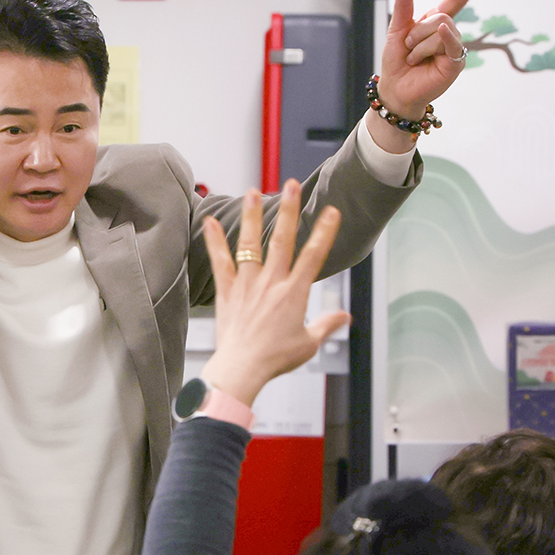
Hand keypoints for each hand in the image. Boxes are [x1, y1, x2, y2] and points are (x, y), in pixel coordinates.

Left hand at [198, 183, 350, 409]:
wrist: (242, 370)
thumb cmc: (275, 360)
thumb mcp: (308, 344)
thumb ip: (326, 325)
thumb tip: (345, 317)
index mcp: (294, 293)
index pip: (314, 256)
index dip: (324, 231)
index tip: (331, 211)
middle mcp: (271, 283)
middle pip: (282, 239)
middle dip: (289, 210)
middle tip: (292, 185)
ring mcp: (247, 285)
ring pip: (251, 244)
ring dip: (252, 216)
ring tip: (253, 191)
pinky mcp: (228, 292)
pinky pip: (220, 261)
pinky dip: (214, 241)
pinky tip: (209, 221)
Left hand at [374, 0, 484, 120]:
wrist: (394, 88)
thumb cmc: (396, 61)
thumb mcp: (397, 29)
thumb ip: (404, 4)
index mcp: (433, 24)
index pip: (454, 2)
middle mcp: (446, 35)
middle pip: (441, 15)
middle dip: (418, 31)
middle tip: (408, 47)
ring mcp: (453, 48)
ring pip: (443, 28)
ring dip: (421, 45)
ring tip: (414, 59)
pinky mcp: (455, 63)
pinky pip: (453, 43)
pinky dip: (446, 37)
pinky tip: (442, 33)